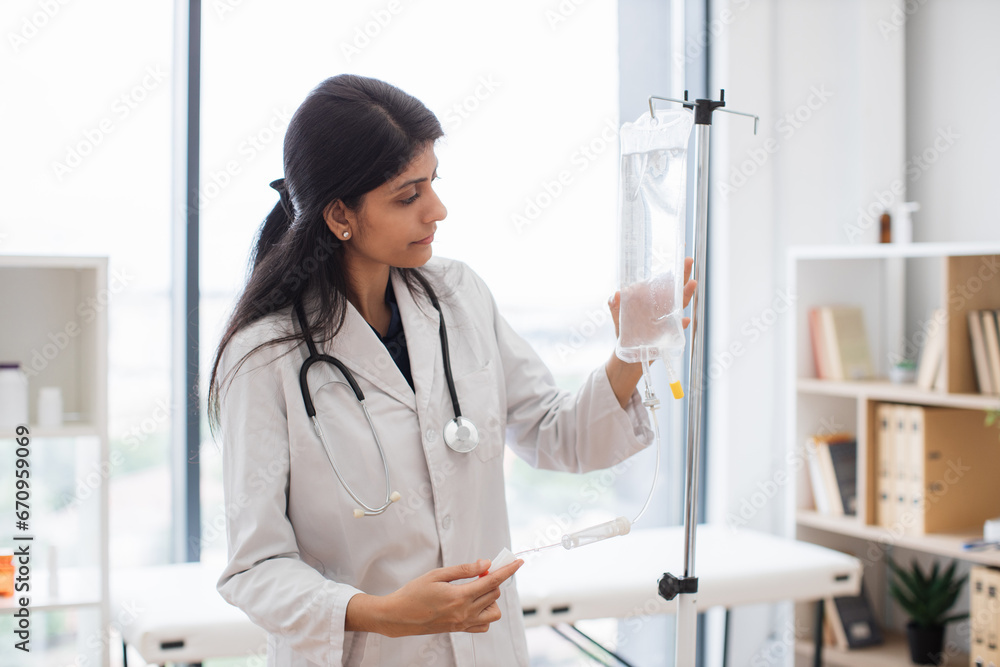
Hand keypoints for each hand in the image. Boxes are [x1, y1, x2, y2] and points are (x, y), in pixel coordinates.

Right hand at [346, 558, 522, 636]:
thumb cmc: (414, 593)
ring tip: (475, 589)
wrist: (398, 616)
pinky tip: (473, 604)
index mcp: (459, 597)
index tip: (518, 562)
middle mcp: (464, 613)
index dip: (507, 570)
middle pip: (494, 594)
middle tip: (478, 572)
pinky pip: (484, 624)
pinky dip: (485, 613)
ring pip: (493, 611)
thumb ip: (464, 569)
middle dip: (492, 579)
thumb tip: (485, 564)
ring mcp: (463, 623)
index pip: (492, 581)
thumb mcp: (437, 575)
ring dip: (490, 598)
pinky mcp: (460, 630)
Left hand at [604, 257, 695, 407]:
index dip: (672, 270)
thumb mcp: (617, 315)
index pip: (663, 282)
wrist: (627, 354)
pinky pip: (677, 328)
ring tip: (691, 283)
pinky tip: (685, 319)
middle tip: (688, 260)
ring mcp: (666, 319)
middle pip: (674, 289)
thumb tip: (616, 294)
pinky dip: (681, 324)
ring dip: (685, 294)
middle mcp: (662, 307)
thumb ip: (614, 304)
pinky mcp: (667, 334)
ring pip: (678, 305)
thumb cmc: (625, 331)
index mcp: (652, 299)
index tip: (679, 258)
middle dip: (682, 275)